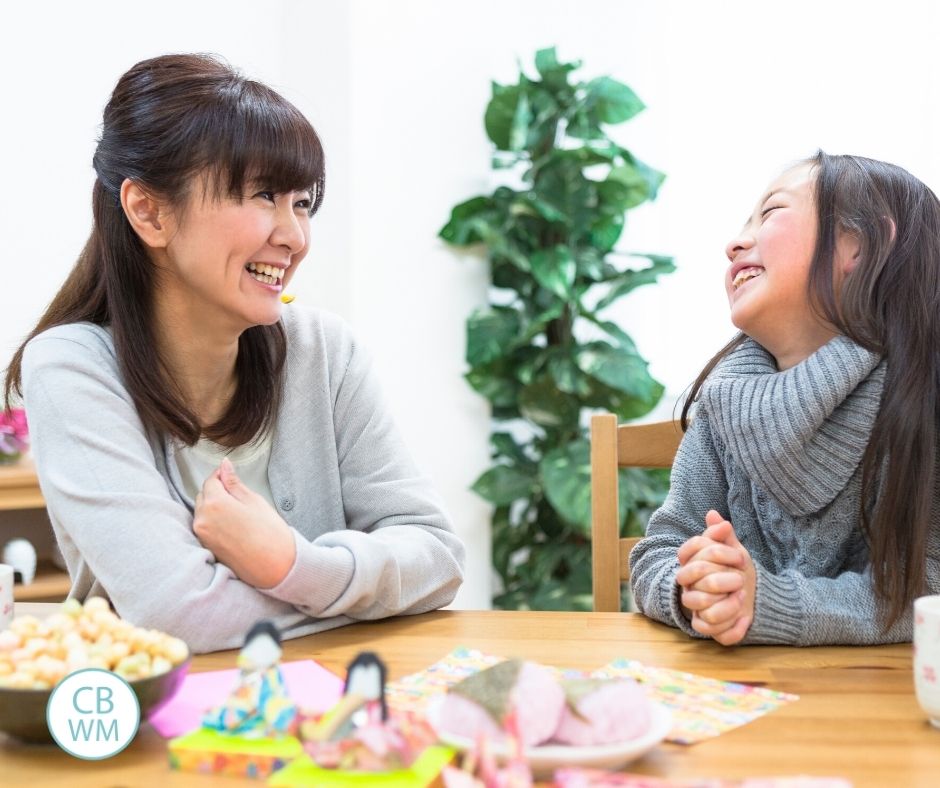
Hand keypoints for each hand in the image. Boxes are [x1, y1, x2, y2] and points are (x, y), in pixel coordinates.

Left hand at [193, 458, 296, 588]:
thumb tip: (224, 466)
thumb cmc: (270, 534)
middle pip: (203, 496)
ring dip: (214, 507)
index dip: (220, 475)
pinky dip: (213, 522)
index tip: (229, 474)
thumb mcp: (254, 501)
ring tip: (237, 513)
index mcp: (215, 503)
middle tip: (238, 496)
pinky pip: (204, 527)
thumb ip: (234, 483)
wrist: (276, 567)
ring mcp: (202, 535)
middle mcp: (203, 519)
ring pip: (202, 512)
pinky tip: (232, 526)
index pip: (210, 481)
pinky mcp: (205, 547)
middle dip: (216, 491)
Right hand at [675, 510, 755, 645]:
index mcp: (690, 565)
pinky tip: (745, 618)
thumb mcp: (734, 550)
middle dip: (723, 576)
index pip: (690, 552)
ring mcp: (695, 607)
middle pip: (696, 575)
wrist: (754, 596)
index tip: (739, 555)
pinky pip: (710, 629)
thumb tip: (713, 514)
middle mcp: (688, 586)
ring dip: (729, 603)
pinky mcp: (706, 627)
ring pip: (703, 606)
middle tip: (741, 577)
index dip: (717, 552)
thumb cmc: (737, 570)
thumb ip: (723, 535)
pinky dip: (732, 626)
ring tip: (743, 596)